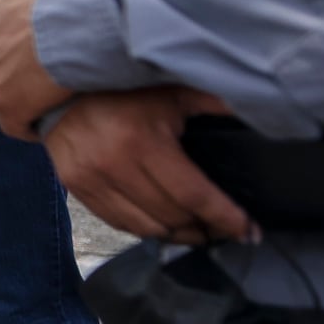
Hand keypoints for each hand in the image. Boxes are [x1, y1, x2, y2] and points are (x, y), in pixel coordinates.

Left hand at [0, 0, 72, 138]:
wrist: (71, 27)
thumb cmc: (62, 3)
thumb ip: (24, 1)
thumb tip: (31, 2)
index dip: (15, 50)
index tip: (35, 55)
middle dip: (14, 73)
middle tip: (46, 77)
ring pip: (3, 95)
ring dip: (24, 99)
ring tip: (50, 102)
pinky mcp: (6, 106)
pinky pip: (14, 124)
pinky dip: (29, 126)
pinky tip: (45, 127)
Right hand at [43, 88, 254, 244]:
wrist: (60, 90)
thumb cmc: (123, 90)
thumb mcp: (171, 92)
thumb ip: (213, 103)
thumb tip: (263, 108)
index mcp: (143, 140)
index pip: (194, 194)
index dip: (225, 217)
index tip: (249, 231)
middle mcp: (114, 164)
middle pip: (173, 216)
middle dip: (206, 228)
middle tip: (227, 230)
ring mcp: (91, 179)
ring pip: (147, 228)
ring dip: (178, 234)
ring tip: (199, 232)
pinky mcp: (76, 188)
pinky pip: (120, 224)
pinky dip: (147, 229)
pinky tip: (165, 225)